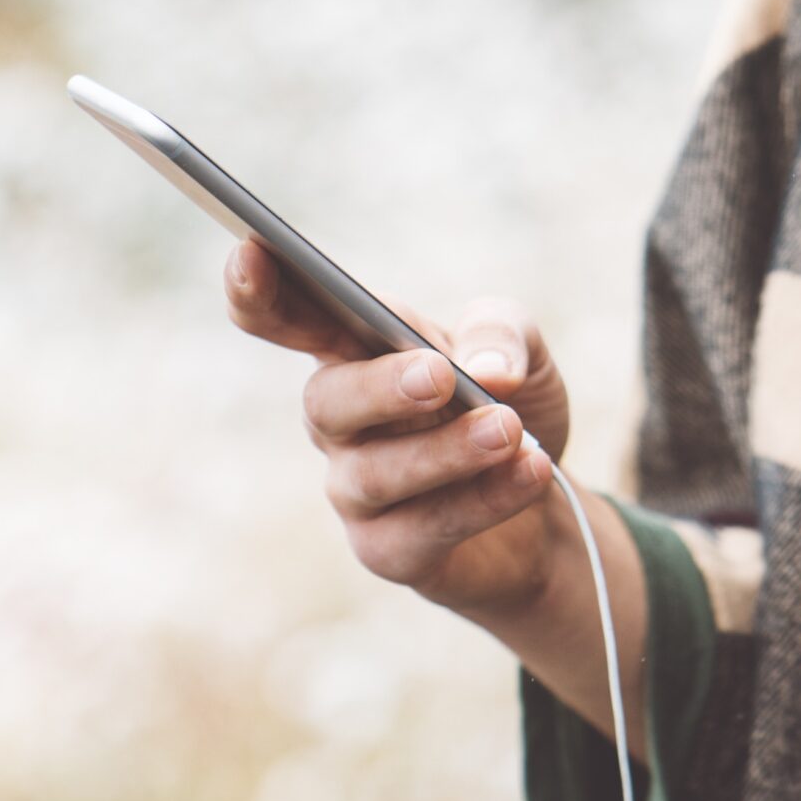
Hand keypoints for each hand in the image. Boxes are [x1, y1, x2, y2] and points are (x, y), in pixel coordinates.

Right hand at [221, 235, 570, 616]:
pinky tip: (530, 472)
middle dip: (380, 387)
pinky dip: (483, 498)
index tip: (252, 250)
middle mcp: (340, 421)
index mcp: (353, 352)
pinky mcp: (389, 551)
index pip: (287, 318)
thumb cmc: (510, 410)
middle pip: (326, 401)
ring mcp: (356, 490)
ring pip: (376, 474)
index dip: (258, 290)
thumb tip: (487, 367)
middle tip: (439, 375)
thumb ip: (502, 334)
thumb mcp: (521, 353)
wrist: (549, 509)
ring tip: (509, 431)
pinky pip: (423, 529)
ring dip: (446, 449)